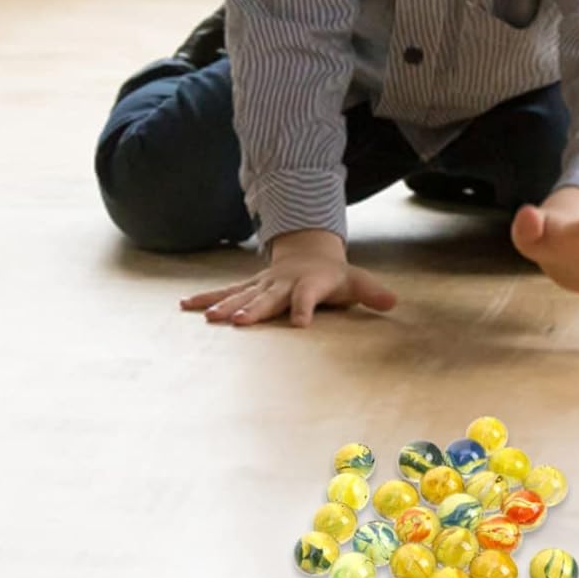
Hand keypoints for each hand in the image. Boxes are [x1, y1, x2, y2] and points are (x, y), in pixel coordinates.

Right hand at [179, 228, 397, 327]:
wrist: (310, 253)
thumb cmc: (334, 276)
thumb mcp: (356, 282)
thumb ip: (372, 292)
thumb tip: (393, 302)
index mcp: (310, 284)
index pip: (308, 297)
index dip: (306, 308)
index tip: (301, 324)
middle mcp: (283, 283)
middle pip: (269, 298)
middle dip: (256, 309)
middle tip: (240, 321)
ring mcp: (263, 285)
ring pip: (242, 295)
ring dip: (226, 306)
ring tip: (210, 319)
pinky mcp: (249, 288)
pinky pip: (225, 293)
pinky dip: (206, 298)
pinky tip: (185, 306)